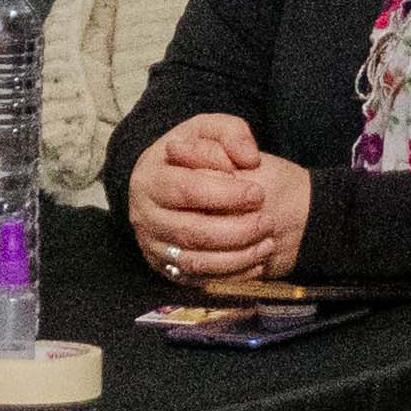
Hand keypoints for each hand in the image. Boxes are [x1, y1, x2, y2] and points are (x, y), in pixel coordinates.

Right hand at [125, 113, 308, 284]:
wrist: (177, 185)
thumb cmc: (196, 154)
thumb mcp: (210, 130)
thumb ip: (231, 134)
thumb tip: (247, 158)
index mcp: (150, 177)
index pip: (187, 190)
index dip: (225, 194)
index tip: (258, 192)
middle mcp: (144, 215)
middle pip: (192, 231)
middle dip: (236, 230)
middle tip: (266, 222)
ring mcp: (153, 246)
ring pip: (196, 261)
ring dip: (237, 257)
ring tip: (267, 243)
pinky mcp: (166, 269)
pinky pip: (199, 281)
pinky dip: (231, 276)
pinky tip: (256, 262)